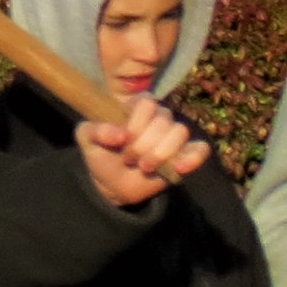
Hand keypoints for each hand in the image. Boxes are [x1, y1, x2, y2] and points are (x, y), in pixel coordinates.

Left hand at [76, 98, 204, 205]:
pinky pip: (200, 149)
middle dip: (142, 145)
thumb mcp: (86, 140)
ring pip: (180, 132)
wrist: (112, 183)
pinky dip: (192, 158)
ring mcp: (174, 136)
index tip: (122, 140)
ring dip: (159, 154)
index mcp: (137, 108)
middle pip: (163, 121)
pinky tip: (179, 168)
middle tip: (128, 158)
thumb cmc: (102, 154)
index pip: (147, 103)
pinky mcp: (186, 155)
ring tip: (144, 166)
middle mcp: (160, 118)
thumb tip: (119, 135)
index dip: (136, 123)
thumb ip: (94, 130)